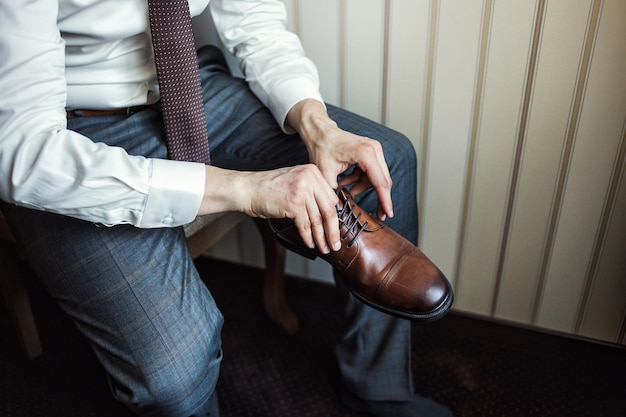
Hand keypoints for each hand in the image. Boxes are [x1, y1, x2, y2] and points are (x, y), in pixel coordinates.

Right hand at [199, 164, 340, 253]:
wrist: (247, 189)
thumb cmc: (268, 188)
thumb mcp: (294, 181)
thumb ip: (311, 191)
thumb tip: (328, 213)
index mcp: (312, 171)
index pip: (331, 198)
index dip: (335, 216)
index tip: (337, 229)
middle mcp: (309, 178)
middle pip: (329, 209)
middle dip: (333, 230)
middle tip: (336, 243)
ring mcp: (302, 190)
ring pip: (318, 219)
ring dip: (321, 237)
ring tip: (324, 248)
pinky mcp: (293, 203)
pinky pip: (305, 225)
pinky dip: (308, 237)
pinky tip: (310, 244)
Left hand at [286, 99, 393, 220]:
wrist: (320, 132)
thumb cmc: (322, 148)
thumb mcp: (324, 173)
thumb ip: (334, 193)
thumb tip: (340, 211)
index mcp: (365, 153)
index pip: (380, 182)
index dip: (384, 200)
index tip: (388, 214)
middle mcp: (374, 149)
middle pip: (383, 181)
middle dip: (379, 198)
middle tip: (379, 215)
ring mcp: (374, 150)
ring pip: (376, 178)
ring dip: (362, 187)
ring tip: (344, 190)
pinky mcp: (371, 152)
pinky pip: (371, 173)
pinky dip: (359, 181)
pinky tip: (345, 182)